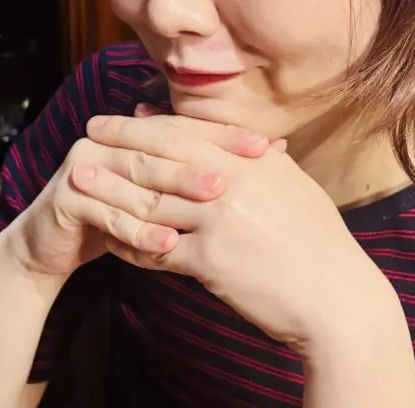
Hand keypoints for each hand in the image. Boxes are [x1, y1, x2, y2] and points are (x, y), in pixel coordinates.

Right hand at [0, 108, 272, 281]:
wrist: (51, 248)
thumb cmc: (120, 221)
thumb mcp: (168, 195)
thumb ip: (209, 170)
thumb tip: (276, 148)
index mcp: (135, 134)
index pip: (187, 130)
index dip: (226, 137)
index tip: (267, 149)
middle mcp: (107, 141)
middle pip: (163, 150)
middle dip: (203, 163)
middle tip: (241, 174)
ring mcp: (84, 167)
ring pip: (138, 181)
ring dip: (176, 195)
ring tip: (212, 206)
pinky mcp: (66, 199)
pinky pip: (109, 215)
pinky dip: (139, 232)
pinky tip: (168, 245)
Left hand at [76, 114, 398, 351]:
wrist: (336, 298)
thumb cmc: (318, 242)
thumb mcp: (292, 185)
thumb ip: (256, 156)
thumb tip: (222, 133)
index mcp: (253, 159)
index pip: (187, 131)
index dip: (144, 122)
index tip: (115, 117)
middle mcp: (233, 181)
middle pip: (160, 155)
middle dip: (117, 144)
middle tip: (84, 138)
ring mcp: (220, 219)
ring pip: (150, 198)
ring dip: (109, 190)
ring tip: (78, 184)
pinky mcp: (210, 260)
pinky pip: (156, 248)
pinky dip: (129, 242)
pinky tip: (108, 238)